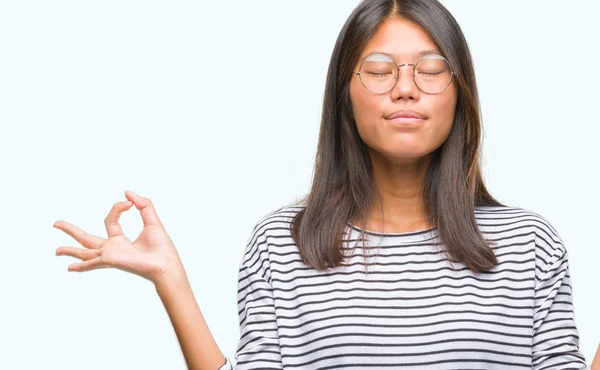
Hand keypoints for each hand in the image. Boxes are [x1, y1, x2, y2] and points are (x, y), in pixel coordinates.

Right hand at [54, 190, 183, 284]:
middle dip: (71, 231)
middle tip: (56, 223)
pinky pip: (92, 262)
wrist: (166, 262)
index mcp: (120, 240)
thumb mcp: (152, 220)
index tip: (129, 204)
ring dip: (69, 250)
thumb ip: (142, 204)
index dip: (118, 208)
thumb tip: (127, 193)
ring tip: (56, 251)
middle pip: (87, 238)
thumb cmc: (161, 246)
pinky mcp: (110, 259)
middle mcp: (112, 248)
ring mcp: (110, 255)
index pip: (110, 220)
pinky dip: (81, 265)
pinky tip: (69, 268)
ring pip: (84, 251)